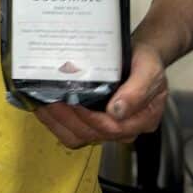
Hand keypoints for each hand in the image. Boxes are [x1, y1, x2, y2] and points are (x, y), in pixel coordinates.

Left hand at [34, 42, 167, 148]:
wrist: (140, 56)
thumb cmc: (146, 62)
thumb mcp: (149, 70)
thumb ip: (138, 91)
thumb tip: (117, 111)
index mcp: (142, 119)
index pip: (114, 128)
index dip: (92, 119)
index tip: (75, 103)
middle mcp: (124, 129)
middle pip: (93, 133)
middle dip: (69, 119)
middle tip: (51, 100)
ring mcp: (107, 127)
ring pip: (79, 136)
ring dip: (58, 122)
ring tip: (44, 103)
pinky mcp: (92, 123)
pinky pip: (72, 132)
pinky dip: (55, 123)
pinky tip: (44, 108)